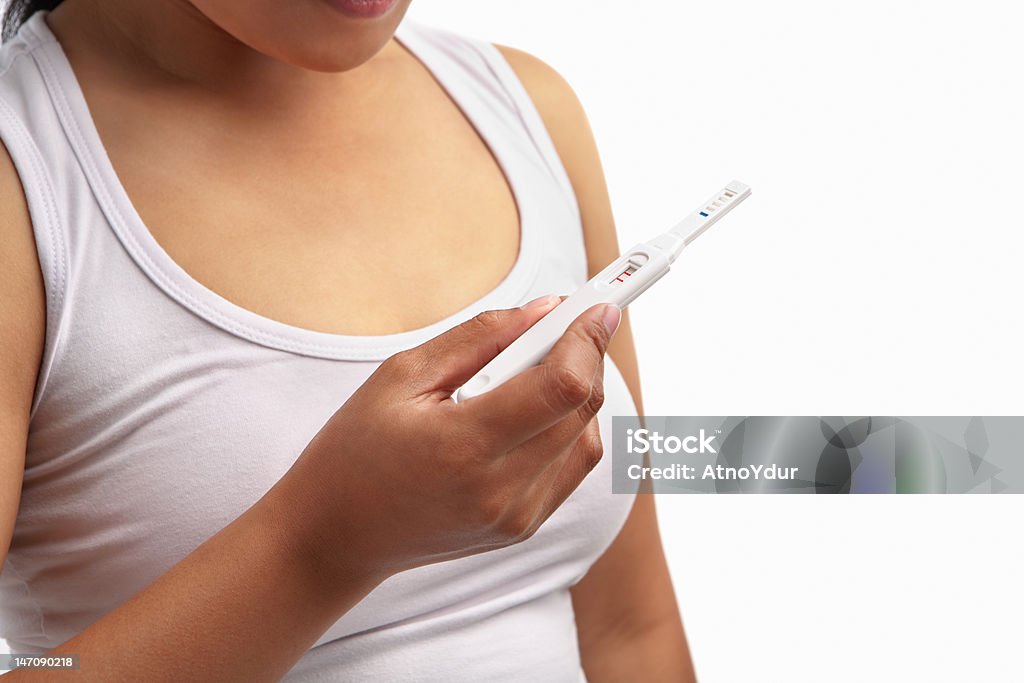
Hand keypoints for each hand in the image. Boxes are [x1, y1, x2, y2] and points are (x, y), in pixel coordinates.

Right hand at [273, 296, 620, 592]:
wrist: (336, 534)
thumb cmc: (357, 448)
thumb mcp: (402, 375)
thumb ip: (480, 336)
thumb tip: (547, 309)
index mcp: (464, 444)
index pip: (562, 385)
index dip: (588, 338)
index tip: (599, 305)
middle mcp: (501, 488)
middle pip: (582, 407)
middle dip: (586, 354)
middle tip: (565, 324)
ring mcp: (517, 516)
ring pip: (586, 435)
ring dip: (577, 391)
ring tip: (529, 373)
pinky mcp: (523, 527)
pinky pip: (573, 465)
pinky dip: (568, 427)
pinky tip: (531, 412)